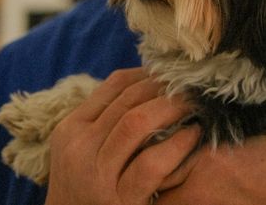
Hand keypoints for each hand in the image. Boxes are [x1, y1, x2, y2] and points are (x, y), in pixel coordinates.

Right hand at [45, 67, 200, 204]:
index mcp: (71, 128)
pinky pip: (152, 163)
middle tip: (191, 86)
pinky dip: (177, 145)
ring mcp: (97, 175)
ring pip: (137, 122)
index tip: (173, 75)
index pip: (115, 85)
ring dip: (172, 108)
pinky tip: (193, 136)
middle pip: (129, 100)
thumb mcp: (84, 151)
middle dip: (165, 89)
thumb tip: (151, 82)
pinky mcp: (119, 202)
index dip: (150, 74)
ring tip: (194, 105)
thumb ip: (108, 120)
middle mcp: (80, 147)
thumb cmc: (85, 190)